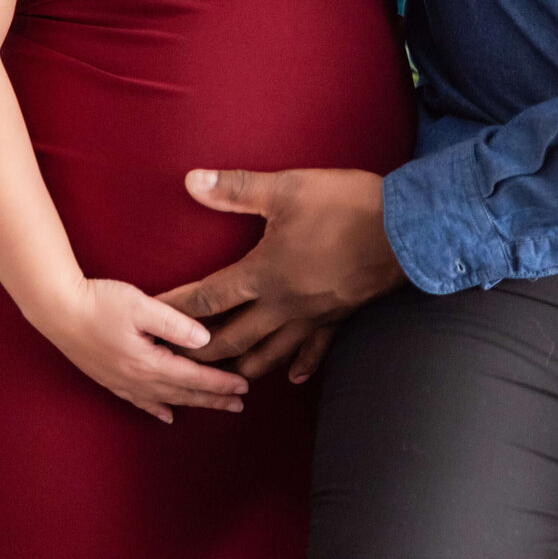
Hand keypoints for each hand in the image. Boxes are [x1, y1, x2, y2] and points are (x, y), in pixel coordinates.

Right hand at [29, 275, 249, 424]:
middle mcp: (137, 379)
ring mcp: (122, 381)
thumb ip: (175, 323)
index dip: (221, 382)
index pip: (194, 376)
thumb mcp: (141, 306)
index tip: (245, 386)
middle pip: (184, 393)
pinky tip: (166, 415)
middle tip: (240, 404)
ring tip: (215, 408)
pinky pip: (139, 401)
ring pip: (166, 398)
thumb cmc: (99, 302)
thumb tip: (205, 339)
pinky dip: (157, 408)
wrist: (57, 310)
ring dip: (192, 403)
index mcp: (149, 362)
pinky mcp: (109, 378)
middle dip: (214, 399)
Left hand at [158, 168, 405, 381]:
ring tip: (223, 376)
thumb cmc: (344, 205)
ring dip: (243, 365)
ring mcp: (312, 316)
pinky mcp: (338, 317)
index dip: (176, 308)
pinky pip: (315, 350)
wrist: (405, 230)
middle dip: (201, 350)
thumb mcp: (286, 189)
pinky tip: (291, 377)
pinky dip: (300, 364)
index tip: (152, 317)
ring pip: (270, 352)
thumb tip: (191, 181)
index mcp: (264, 273)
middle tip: (175, 360)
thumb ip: (236, 189)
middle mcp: (283, 304)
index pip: (208, 297)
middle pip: (232, 337)